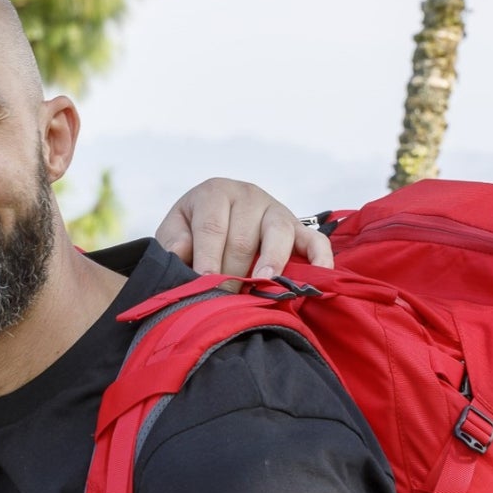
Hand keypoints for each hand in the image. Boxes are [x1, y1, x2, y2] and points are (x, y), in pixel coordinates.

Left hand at [154, 178, 333, 277]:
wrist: (215, 216)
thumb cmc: (192, 230)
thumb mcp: (175, 229)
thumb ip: (174, 241)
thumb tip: (181, 254)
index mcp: (214, 193)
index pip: (212, 227)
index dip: (208, 257)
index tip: (205, 283)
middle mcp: (248, 195)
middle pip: (243, 236)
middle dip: (234, 272)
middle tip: (225, 299)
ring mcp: (276, 209)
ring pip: (277, 233)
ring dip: (271, 261)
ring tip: (263, 284)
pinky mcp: (299, 228)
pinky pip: (315, 240)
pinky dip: (319, 258)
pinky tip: (316, 277)